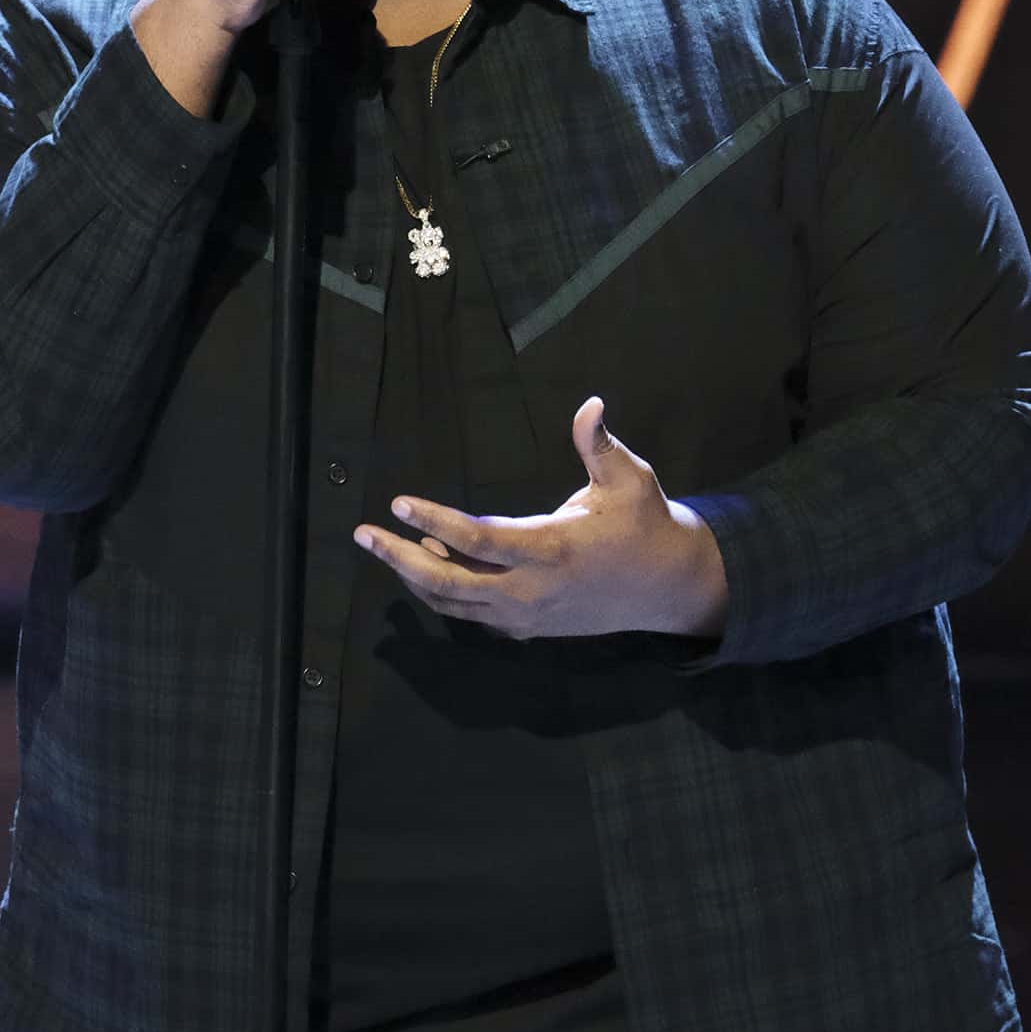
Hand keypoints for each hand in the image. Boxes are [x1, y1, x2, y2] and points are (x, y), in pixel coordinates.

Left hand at [354, 397, 729, 642]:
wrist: (667, 587)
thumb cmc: (644, 524)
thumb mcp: (630, 479)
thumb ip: (600, 445)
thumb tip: (590, 403)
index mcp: (552, 550)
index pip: (477, 539)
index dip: (434, 521)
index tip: (399, 502)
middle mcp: (531, 590)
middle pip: (448, 582)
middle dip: (399, 558)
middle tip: (363, 534)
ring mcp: (527, 616)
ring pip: (454, 604)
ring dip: (415, 577)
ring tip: (386, 546)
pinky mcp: (529, 628)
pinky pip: (472, 615)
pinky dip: (443, 594)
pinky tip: (428, 565)